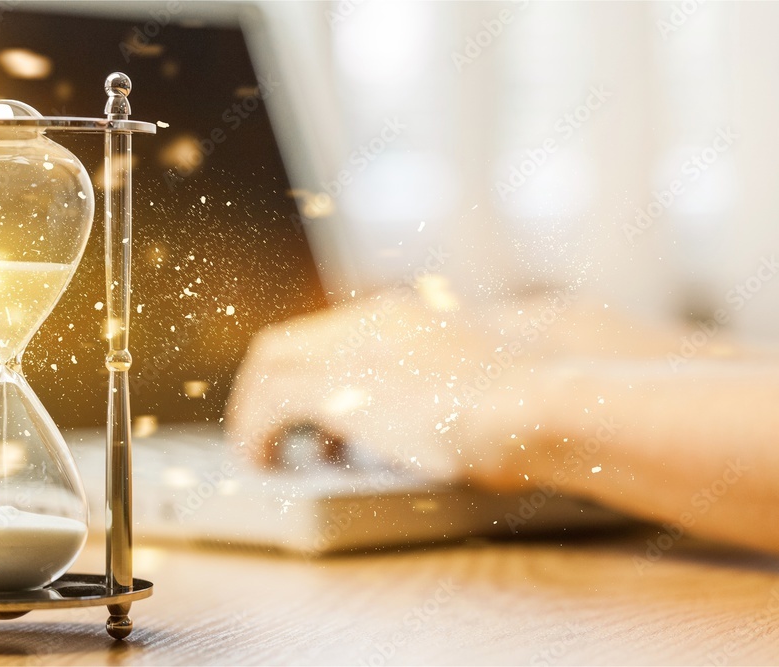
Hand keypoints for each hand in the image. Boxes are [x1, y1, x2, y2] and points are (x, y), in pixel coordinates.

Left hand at [225, 283, 553, 477]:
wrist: (543, 402)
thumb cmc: (530, 401)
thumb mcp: (480, 379)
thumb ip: (444, 380)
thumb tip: (433, 407)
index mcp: (401, 316)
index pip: (322, 332)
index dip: (301, 371)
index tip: (307, 413)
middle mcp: (369, 321)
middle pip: (284, 343)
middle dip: (266, 388)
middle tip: (271, 432)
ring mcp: (353, 350)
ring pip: (268, 366)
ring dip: (254, 410)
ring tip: (263, 452)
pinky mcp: (341, 388)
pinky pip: (269, 405)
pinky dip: (255, 432)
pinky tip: (264, 460)